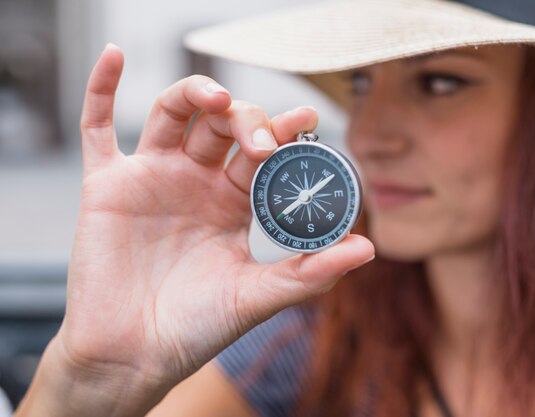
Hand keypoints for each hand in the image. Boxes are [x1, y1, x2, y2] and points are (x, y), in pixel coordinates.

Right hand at [48, 45, 373, 408]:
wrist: (132, 357)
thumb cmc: (195, 330)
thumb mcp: (257, 297)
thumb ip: (310, 272)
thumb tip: (368, 248)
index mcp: (234, 204)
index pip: (263, 155)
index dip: (283, 134)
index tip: (306, 122)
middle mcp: (196, 184)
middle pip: (223, 127)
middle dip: (247, 123)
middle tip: (263, 142)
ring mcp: (151, 179)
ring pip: (173, 115)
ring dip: (195, 94)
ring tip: (218, 98)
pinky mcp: (106, 184)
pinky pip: (98, 128)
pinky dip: (102, 89)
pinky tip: (113, 56)